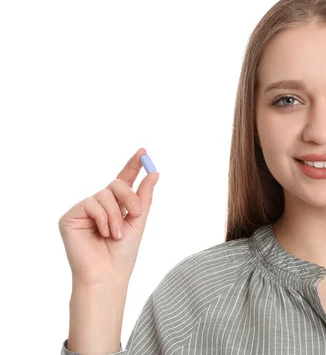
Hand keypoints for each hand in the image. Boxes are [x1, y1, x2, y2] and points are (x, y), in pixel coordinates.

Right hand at [58, 148, 158, 287]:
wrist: (107, 274)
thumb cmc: (122, 254)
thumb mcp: (138, 221)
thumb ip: (144, 197)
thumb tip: (154, 173)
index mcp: (116, 206)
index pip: (124, 180)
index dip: (133, 165)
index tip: (144, 151)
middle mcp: (99, 205)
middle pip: (116, 184)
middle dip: (130, 197)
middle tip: (137, 214)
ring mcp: (84, 210)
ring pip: (105, 194)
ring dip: (116, 215)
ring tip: (115, 234)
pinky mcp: (71, 216)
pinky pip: (91, 203)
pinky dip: (103, 218)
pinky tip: (102, 233)